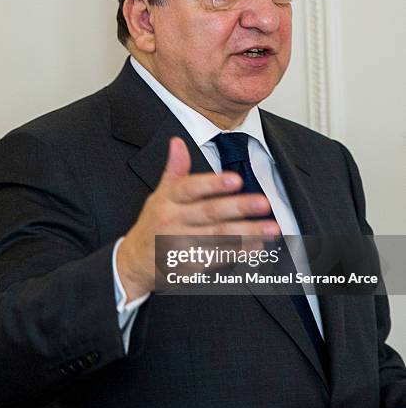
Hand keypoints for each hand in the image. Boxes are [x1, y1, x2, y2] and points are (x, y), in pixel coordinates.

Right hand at [116, 137, 279, 299]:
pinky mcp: (189, 265)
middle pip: (209, 213)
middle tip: (264, 203)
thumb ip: (174, 169)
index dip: (213, 184)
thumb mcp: (159, 194)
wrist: (136, 261)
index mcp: (167, 200)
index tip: (235, 179)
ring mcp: (180, 245)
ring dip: (247, 232)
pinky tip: (257, 245)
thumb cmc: (152, 223)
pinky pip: (218, 257)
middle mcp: (173, 222)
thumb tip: (177, 142)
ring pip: (218, 237)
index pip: (190, 188)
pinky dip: (239, 252)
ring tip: (271, 227)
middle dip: (239, 208)